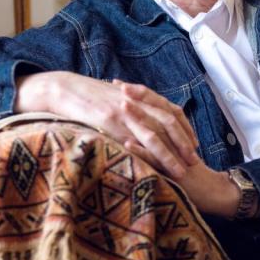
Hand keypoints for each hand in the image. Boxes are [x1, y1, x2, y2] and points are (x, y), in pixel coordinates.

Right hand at [15, 72, 198, 178]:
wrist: (64, 88)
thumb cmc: (88, 94)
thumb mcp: (115, 95)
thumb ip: (131, 105)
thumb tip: (142, 119)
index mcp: (139, 95)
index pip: (170, 111)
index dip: (185, 128)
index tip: (194, 144)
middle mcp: (136, 102)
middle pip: (169, 123)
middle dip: (184, 142)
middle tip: (195, 160)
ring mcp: (124, 113)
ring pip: (155, 135)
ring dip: (170, 154)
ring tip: (181, 171)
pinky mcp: (111, 124)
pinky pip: (133, 142)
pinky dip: (147, 156)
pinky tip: (154, 169)